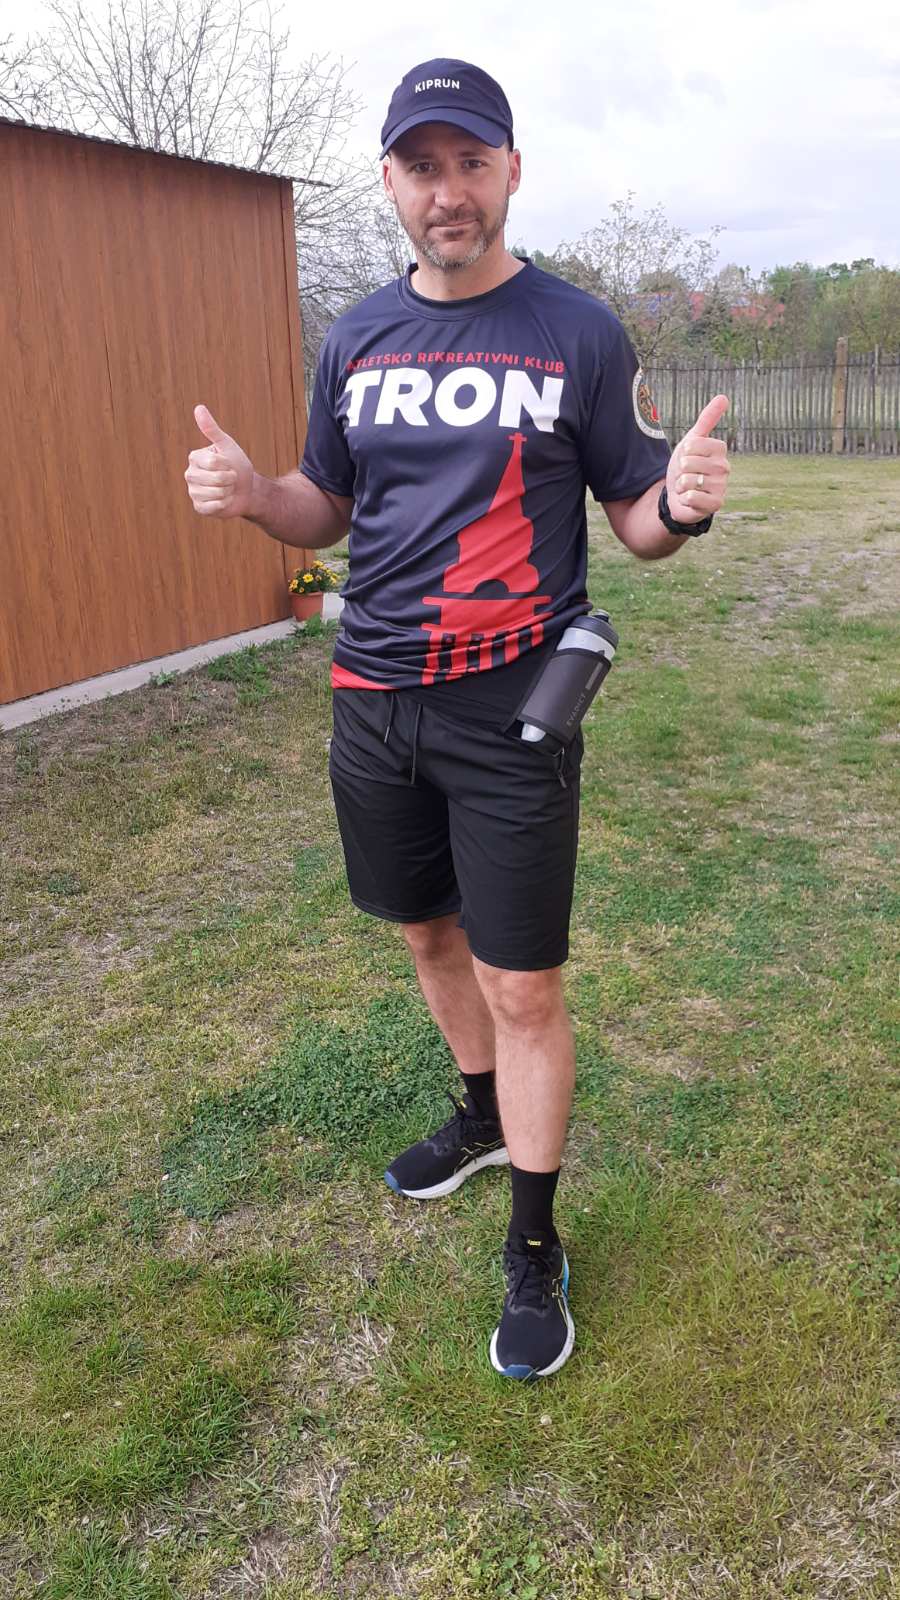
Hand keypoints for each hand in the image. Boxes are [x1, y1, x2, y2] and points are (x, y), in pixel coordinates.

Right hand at [184, 404, 254, 518]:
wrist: (246, 489)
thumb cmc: (237, 465)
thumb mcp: (227, 445)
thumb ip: (212, 429)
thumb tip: (198, 408)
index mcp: (195, 458)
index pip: (214, 462)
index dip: (228, 464)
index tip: (229, 464)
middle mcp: (190, 474)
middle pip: (216, 478)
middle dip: (230, 479)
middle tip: (230, 478)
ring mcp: (193, 492)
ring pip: (216, 493)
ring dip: (228, 492)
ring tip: (227, 489)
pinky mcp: (199, 507)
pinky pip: (213, 506)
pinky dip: (224, 504)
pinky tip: (224, 500)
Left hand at [665, 395, 729, 522]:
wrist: (679, 496)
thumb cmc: (686, 467)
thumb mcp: (692, 441)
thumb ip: (706, 420)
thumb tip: (723, 397)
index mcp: (719, 450)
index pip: (693, 444)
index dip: (683, 452)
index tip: (687, 457)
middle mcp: (724, 467)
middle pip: (689, 463)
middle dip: (680, 470)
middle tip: (687, 475)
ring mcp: (721, 487)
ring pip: (688, 480)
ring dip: (681, 485)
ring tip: (688, 487)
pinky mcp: (716, 504)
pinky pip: (693, 497)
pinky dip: (685, 499)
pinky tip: (690, 499)